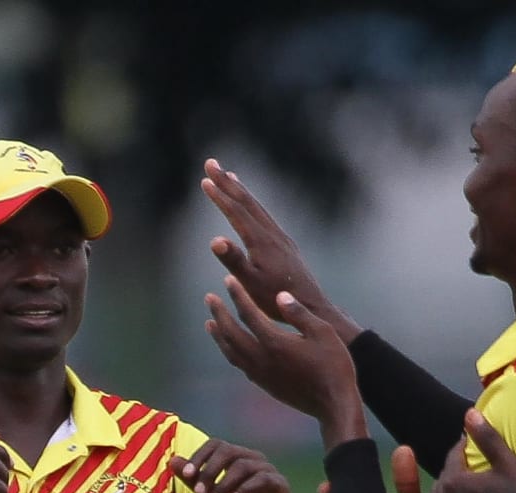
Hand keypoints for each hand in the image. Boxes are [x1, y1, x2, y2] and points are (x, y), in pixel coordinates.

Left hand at [173, 439, 305, 492]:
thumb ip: (195, 481)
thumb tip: (172, 460)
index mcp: (236, 459)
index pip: (216, 445)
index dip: (199, 456)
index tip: (186, 474)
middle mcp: (252, 459)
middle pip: (228, 450)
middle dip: (209, 471)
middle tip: (199, 492)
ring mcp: (268, 470)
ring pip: (242, 465)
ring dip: (223, 485)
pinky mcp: (280, 484)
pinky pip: (262, 479)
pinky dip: (244, 489)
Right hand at [201, 159, 361, 342]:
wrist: (310, 308)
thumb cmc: (276, 299)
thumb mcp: (250, 284)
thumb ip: (234, 260)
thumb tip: (215, 239)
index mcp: (261, 241)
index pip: (237, 212)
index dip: (220, 195)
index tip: (205, 179)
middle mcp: (272, 234)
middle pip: (247, 202)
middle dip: (227, 182)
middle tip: (211, 163)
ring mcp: (280, 238)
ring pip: (257, 208)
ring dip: (241, 191)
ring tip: (230, 177)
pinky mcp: (285, 245)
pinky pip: (265, 217)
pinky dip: (253, 206)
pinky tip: (251, 209)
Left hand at [206, 275, 365, 445]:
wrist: (334, 405)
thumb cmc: (334, 366)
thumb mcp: (323, 333)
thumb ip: (299, 313)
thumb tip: (280, 296)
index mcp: (274, 342)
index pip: (249, 314)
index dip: (237, 295)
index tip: (227, 281)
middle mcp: (261, 359)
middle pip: (232, 333)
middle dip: (219, 313)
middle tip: (209, 298)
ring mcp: (260, 374)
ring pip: (231, 352)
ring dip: (219, 335)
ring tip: (210, 323)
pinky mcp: (264, 385)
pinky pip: (240, 365)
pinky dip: (230, 352)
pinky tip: (231, 348)